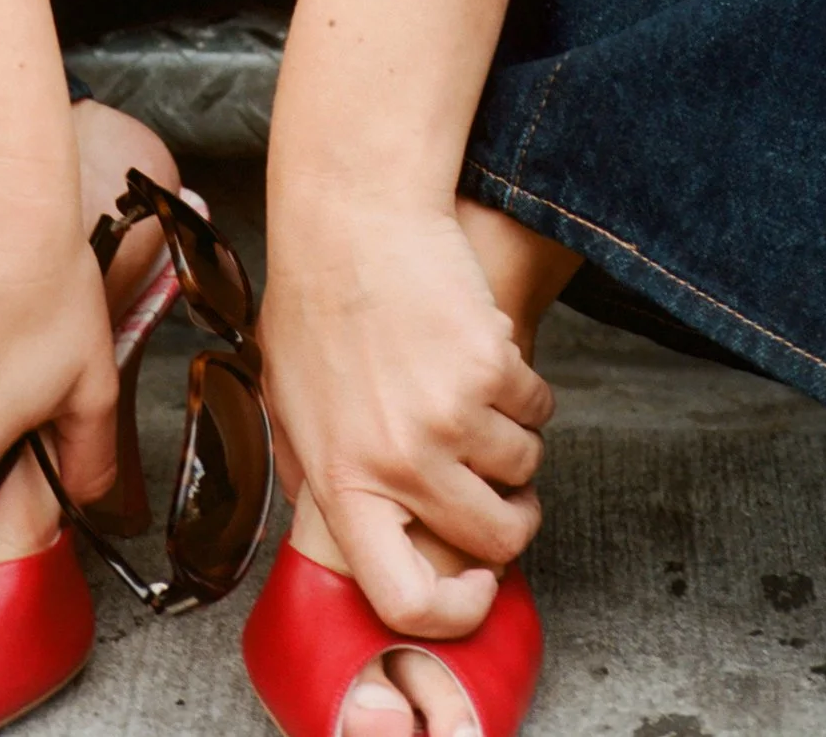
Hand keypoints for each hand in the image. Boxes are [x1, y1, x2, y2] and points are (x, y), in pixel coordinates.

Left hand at [259, 190, 555, 637]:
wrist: (351, 214)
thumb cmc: (313, 299)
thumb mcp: (286, 401)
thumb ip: (315, 471)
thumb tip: (338, 527)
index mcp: (342, 481)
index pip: (404, 600)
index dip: (454, 611)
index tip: (476, 585)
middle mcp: (399, 461)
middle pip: (497, 539)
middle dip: (511, 520)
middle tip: (501, 489)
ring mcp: (450, 414)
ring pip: (526, 468)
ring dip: (515, 441)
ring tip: (475, 396)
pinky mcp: (490, 366)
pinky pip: (539, 405)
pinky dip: (525, 387)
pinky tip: (485, 353)